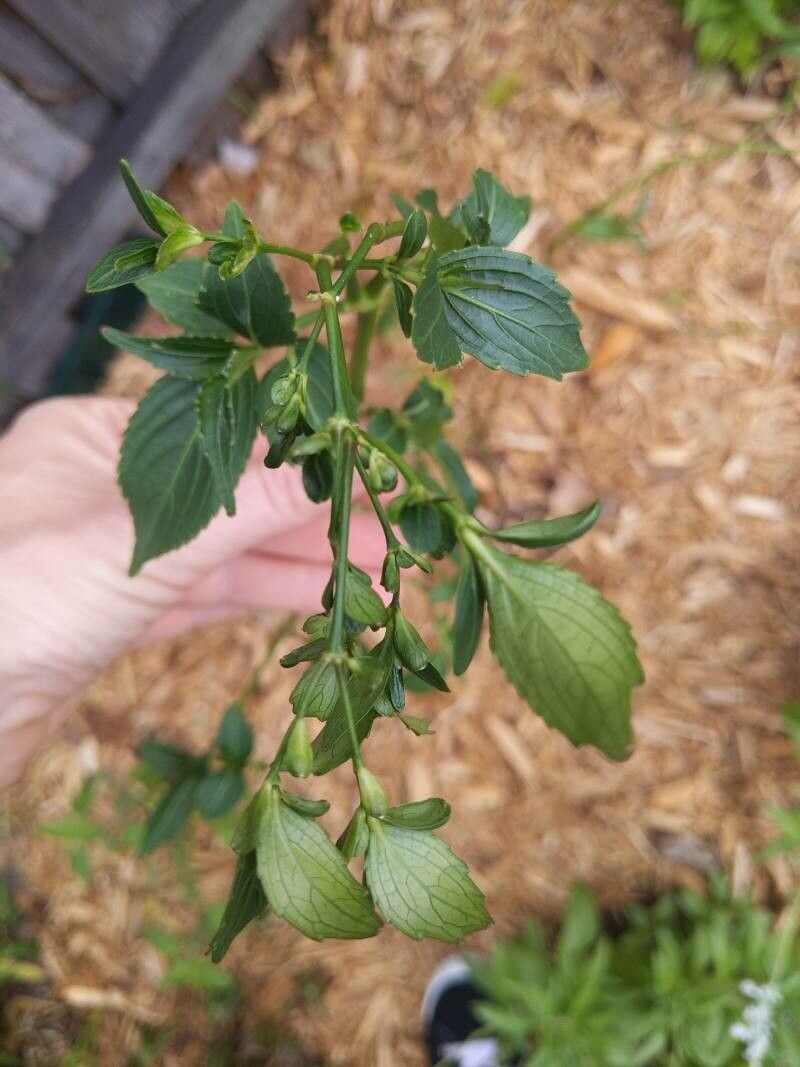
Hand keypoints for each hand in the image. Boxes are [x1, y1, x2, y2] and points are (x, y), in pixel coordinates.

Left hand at [0, 396, 384, 786]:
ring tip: (371, 582)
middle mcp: (104, 491)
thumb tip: (327, 475)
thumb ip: (246, 507)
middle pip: (230, 499)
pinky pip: (200, 598)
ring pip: (220, 555)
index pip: (220, 436)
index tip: (361, 479)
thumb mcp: (148, 537)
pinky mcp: (113, 618)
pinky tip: (313, 600)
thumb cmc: (18, 595)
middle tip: (388, 544)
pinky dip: (255, 599)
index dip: (298, 462)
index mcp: (95, 437)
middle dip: (310, 524)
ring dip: (294, 567)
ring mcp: (108, 557)